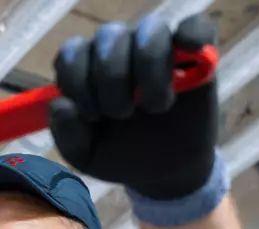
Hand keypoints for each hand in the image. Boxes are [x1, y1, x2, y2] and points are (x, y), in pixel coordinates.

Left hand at [49, 13, 218, 199]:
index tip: (90, 113)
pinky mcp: (195, 55)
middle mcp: (120, 51)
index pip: (73, 52)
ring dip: (149, 68)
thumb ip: (66, 133)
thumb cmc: (120, 154)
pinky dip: (193, 36)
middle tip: (121, 114)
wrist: (164, 172)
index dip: (77, 80)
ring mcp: (157, 49)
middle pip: (109, 36)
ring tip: (155, 107)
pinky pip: (195, 25)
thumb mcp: (85, 154)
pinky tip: (191, 57)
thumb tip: (62, 103)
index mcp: (87, 69)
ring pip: (150, 29)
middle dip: (112, 78)